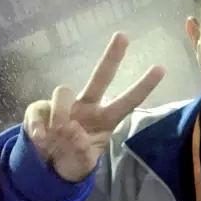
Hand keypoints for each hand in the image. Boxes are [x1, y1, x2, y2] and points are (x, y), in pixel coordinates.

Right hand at [23, 32, 163, 181]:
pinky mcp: (40, 108)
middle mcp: (88, 105)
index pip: (128, 101)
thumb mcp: (83, 162)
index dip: (143, 86)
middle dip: (112, 56)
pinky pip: (39, 111)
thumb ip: (81, 151)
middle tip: (124, 36)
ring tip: (55, 138)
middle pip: (102, 76)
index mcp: (105, 118)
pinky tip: (42, 139)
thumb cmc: (74, 157)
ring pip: (63, 92)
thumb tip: (69, 129)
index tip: (161, 68)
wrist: (46, 165)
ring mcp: (64, 105)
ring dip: (59, 115)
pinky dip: (39, 128)